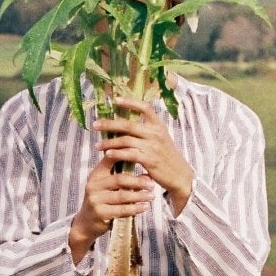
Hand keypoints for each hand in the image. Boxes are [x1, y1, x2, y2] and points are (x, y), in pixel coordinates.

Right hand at [68, 155, 155, 262]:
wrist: (86, 223)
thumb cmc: (102, 202)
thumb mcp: (106, 187)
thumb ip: (122, 179)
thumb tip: (147, 175)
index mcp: (96, 175)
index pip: (109, 160)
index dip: (124, 155)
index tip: (141, 156)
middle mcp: (94, 185)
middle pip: (119, 179)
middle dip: (138, 181)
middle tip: (151, 184)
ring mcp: (96, 200)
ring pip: (122, 196)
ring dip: (139, 196)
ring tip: (151, 196)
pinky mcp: (100, 213)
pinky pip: (122, 210)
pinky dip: (135, 208)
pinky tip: (144, 207)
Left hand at [94, 97, 194, 214]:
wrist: (179, 175)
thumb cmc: (166, 156)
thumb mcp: (161, 138)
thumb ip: (147, 130)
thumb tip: (126, 124)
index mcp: (158, 125)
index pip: (145, 108)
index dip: (130, 102)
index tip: (115, 100)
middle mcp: (155, 133)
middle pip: (128, 125)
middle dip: (109, 124)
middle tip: (95, 125)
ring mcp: (152, 146)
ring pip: (125, 140)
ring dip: (109, 142)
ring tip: (97, 146)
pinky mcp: (149, 160)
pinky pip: (129, 154)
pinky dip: (117, 153)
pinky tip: (107, 154)